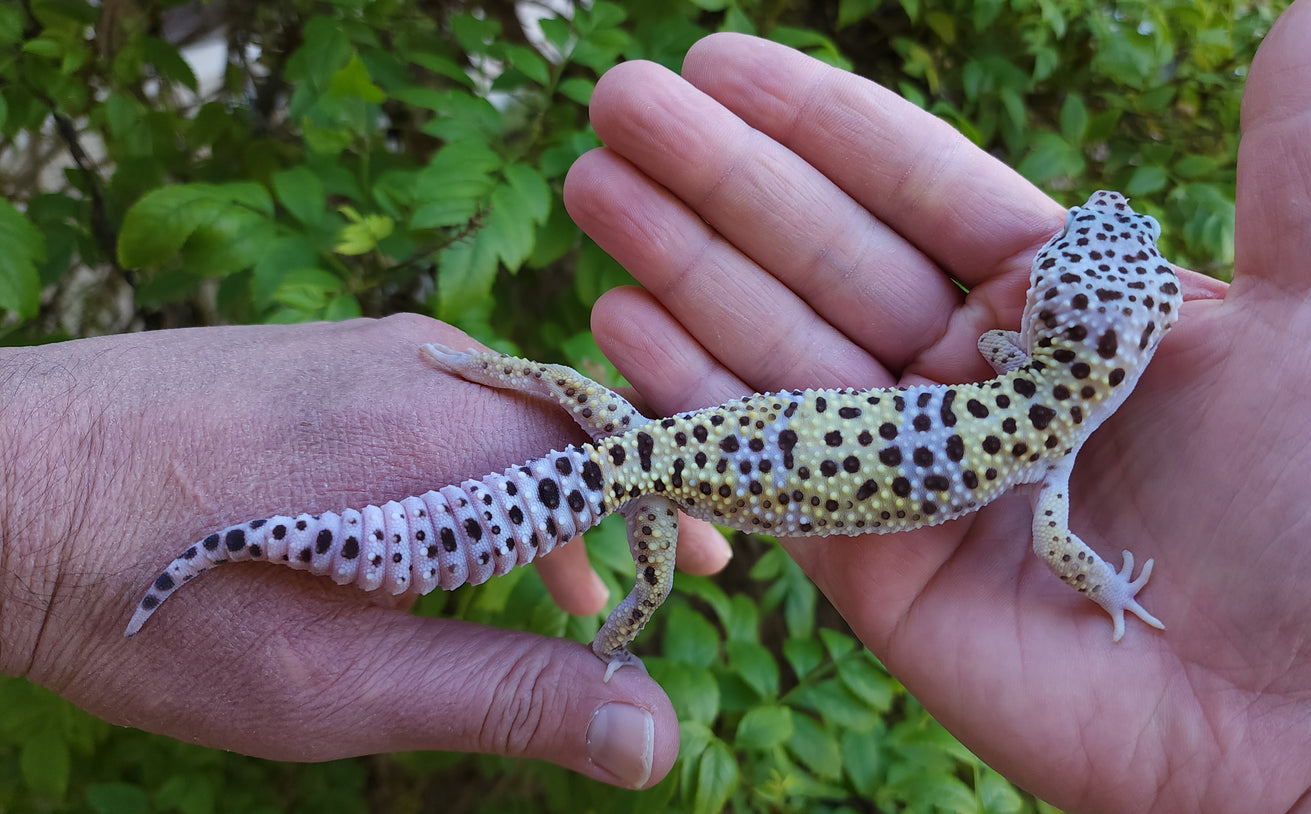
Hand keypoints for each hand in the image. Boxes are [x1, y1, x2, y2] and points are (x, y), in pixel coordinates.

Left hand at [0, 316, 722, 786]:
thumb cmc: (153, 599)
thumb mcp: (338, 682)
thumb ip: (505, 695)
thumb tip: (659, 737)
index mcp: (454, 433)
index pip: (630, 455)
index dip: (688, 512)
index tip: (726, 571)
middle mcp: (431, 363)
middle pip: (585, 426)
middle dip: (636, 510)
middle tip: (674, 589)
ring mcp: (375, 349)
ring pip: (519, 416)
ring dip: (563, 500)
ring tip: (583, 595)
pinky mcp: (331, 357)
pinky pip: (456, 405)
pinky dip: (493, 473)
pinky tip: (464, 542)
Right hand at [566, 0, 1310, 809]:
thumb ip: (1302, 144)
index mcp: (1072, 306)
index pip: (920, 188)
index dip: (821, 123)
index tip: (726, 59)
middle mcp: (982, 380)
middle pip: (826, 256)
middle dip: (720, 178)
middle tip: (619, 98)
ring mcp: (924, 476)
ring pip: (779, 351)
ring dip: (682, 267)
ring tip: (596, 185)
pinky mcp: (881, 572)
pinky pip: (770, 470)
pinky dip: (693, 399)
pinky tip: (620, 322)